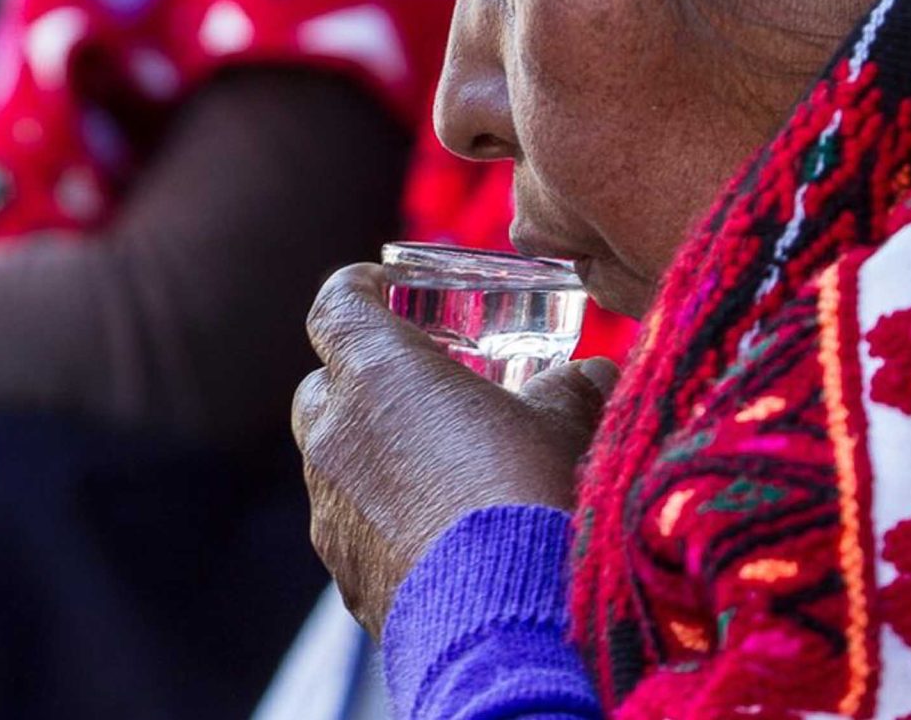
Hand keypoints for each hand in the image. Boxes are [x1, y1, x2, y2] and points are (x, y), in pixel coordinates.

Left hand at [293, 264, 619, 635]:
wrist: (506, 621)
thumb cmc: (531, 498)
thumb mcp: (565, 425)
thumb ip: (569, 388)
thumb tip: (588, 375)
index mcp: (377, 373)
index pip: (335, 306)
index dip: (355, 291)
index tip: (381, 289)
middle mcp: (334, 434)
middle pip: (322, 385)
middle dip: (360, 381)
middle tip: (416, 388)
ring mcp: (329, 507)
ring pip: (332, 461)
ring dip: (371, 454)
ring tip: (434, 468)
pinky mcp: (342, 570)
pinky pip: (350, 527)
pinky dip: (379, 519)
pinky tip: (435, 536)